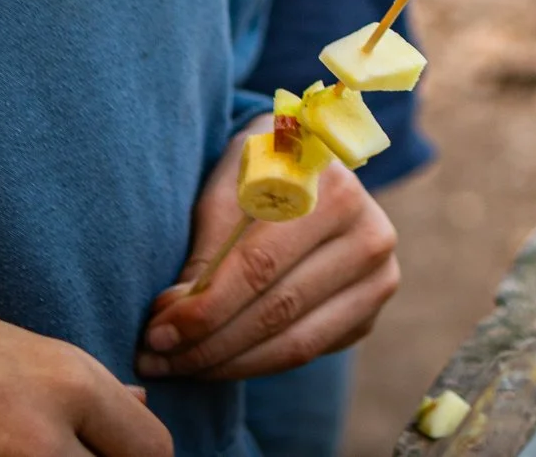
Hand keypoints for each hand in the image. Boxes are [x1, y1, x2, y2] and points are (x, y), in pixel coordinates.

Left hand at [138, 140, 400, 379]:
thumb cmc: (257, 171)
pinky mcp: (370, 313)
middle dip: (208, 344)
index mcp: (332, 188)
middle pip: (278, 309)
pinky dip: (256, 364)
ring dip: (228, 364)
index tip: (156, 332)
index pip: (260, 264)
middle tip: (157, 357)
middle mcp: (370, 234)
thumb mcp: (227, 183)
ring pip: (295, 344)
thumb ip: (207, 244)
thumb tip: (176, 313)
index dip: (205, 307)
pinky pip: (308, 353)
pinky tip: (217, 361)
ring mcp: (379, 278)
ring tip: (179, 366)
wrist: (309, 169)